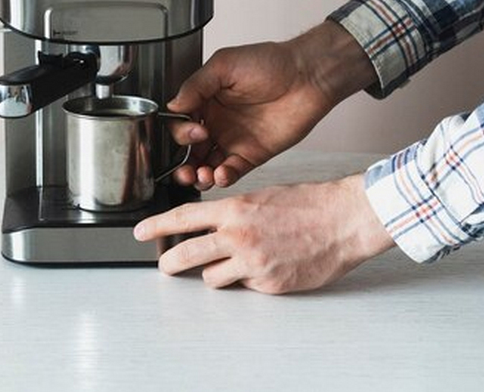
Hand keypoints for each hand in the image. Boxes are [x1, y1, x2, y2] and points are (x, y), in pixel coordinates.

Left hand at [133, 174, 394, 293]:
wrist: (343, 221)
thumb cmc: (309, 203)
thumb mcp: (262, 198)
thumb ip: (234, 213)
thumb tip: (213, 226)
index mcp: (234, 209)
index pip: (183, 218)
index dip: (156, 226)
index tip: (140, 232)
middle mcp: (238, 236)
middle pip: (187, 255)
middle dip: (170, 262)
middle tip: (165, 265)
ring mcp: (253, 263)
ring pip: (214, 278)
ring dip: (219, 273)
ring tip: (238, 261)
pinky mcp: (269, 284)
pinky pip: (246, 286)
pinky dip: (250, 279)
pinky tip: (269, 264)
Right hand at [168, 21, 376, 188]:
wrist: (307, 76)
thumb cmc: (271, 63)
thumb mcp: (225, 64)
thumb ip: (196, 84)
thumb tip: (172, 105)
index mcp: (205, 101)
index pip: (180, 123)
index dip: (181, 132)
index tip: (194, 130)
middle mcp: (216, 123)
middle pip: (188, 151)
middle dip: (182, 162)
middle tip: (188, 163)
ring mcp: (233, 141)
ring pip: (205, 166)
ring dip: (197, 176)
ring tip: (201, 175)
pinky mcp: (252, 155)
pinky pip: (231, 172)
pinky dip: (222, 178)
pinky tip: (220, 174)